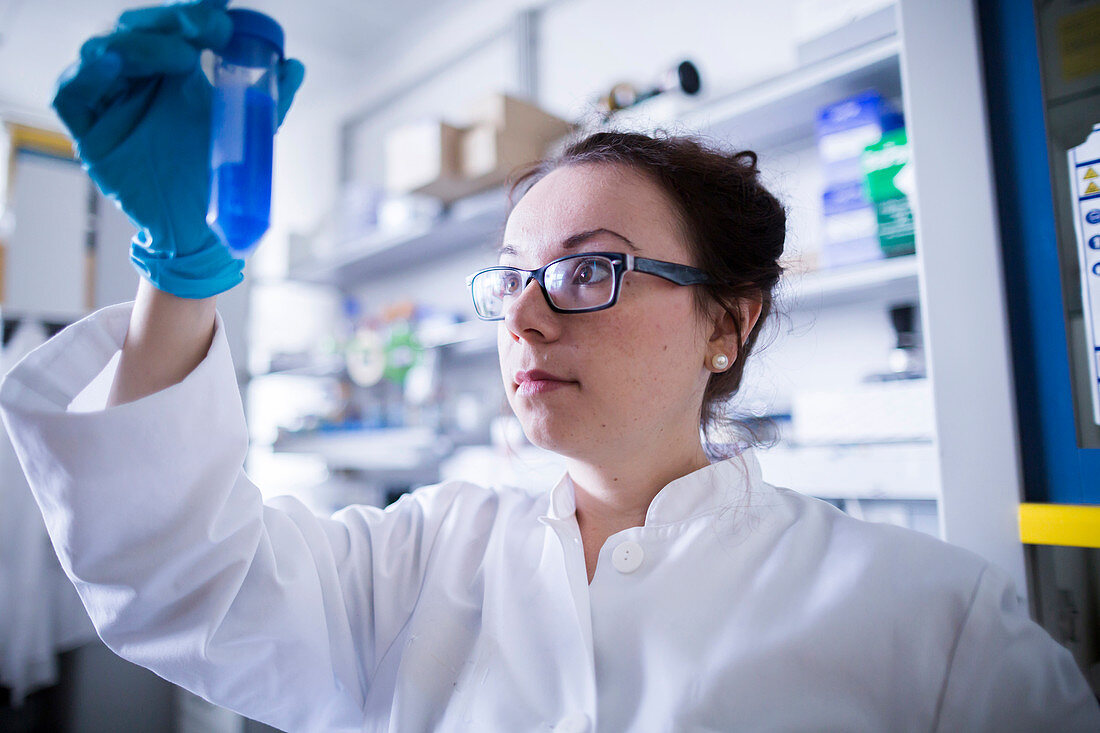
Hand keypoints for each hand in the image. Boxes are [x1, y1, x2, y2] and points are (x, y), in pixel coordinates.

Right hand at [52, 0, 304, 298]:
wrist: (203, 231)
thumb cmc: (219, 177)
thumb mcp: (249, 132)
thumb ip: (269, 99)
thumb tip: (295, 67)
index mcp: (171, 73)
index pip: (174, 28)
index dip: (193, 12)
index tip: (223, 7)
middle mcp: (138, 81)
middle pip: (137, 30)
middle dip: (172, 21)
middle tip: (209, 28)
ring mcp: (111, 104)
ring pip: (104, 51)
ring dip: (142, 43)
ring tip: (182, 54)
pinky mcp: (90, 133)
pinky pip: (71, 95)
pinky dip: (88, 74)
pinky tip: (113, 62)